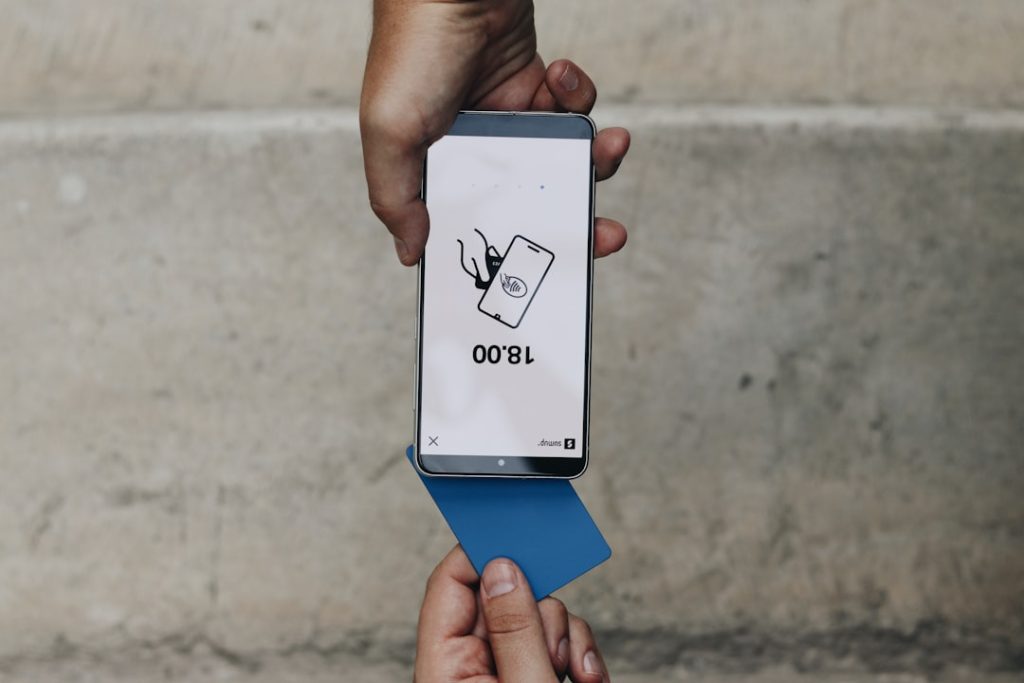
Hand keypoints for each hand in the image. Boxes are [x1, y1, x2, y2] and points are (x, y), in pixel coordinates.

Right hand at [360, 0, 629, 264]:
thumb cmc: (413, 49)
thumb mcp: (389, 132)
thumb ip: (395, 198)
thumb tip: (412, 253)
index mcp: (439, 170)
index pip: (482, 227)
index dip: (518, 251)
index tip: (554, 272)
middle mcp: (477, 151)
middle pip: (535, 203)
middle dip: (576, 220)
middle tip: (606, 236)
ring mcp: (511, 119)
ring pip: (564, 159)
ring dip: (594, 159)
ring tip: (608, 146)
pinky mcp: (537, 86)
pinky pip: (571, 107)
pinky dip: (576, 95)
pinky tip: (559, 75)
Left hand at [416, 545, 609, 681]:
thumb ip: (514, 628)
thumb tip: (503, 569)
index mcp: (446, 669)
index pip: (449, 585)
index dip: (481, 552)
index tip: (516, 533)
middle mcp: (470, 666)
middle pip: (502, 596)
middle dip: (541, 612)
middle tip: (554, 646)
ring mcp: (503, 671)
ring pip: (536, 616)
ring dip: (565, 638)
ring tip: (576, 675)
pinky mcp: (533, 675)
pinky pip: (556, 640)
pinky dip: (578, 653)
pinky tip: (586, 678)